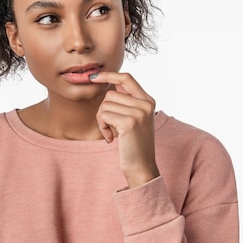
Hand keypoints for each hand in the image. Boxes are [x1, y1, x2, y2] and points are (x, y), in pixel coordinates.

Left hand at [89, 71, 159, 187]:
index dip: (109, 75)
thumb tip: (110, 83)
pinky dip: (103, 127)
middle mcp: (146, 104)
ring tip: (112, 133)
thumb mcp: (135, 119)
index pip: (127, 78)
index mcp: (148, 101)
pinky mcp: (129, 123)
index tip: (94, 77)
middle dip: (103, 110)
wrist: (141, 167)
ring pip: (105, 105)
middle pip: (110, 94)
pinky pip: (104, 115)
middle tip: (109, 127)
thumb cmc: (134, 144)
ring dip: (102, 120)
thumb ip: (127, 101)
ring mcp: (139, 113)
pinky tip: (110, 138)